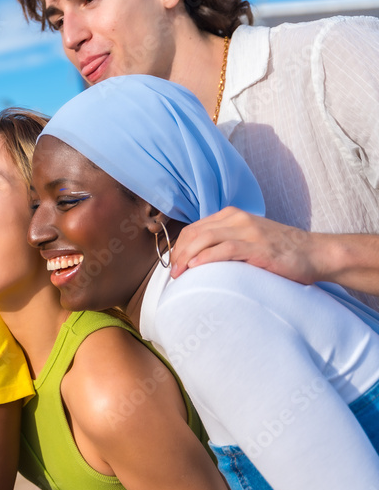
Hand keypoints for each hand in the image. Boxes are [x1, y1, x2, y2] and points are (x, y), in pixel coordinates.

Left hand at [170, 207, 315, 282]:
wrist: (315, 253)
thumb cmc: (280, 251)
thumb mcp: (249, 239)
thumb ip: (226, 242)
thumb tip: (198, 260)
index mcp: (232, 215)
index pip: (194, 228)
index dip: (179, 247)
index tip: (173, 264)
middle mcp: (238, 218)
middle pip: (195, 233)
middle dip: (179, 253)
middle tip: (173, 273)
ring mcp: (248, 231)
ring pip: (205, 238)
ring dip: (187, 257)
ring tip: (180, 274)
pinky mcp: (258, 246)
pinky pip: (226, 249)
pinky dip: (207, 257)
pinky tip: (196, 268)